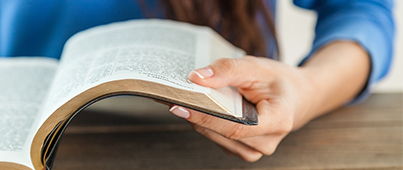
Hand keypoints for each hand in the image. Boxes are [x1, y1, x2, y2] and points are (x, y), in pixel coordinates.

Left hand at [169, 41, 369, 161]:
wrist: (297, 96)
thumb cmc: (279, 81)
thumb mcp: (257, 67)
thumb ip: (228, 71)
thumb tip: (196, 78)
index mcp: (278, 121)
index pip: (236, 127)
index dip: (206, 117)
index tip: (180, 105)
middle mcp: (267, 142)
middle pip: (223, 133)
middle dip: (197, 115)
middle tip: (174, 96)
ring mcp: (256, 149)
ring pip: (218, 138)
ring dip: (200, 120)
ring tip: (185, 100)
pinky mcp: (245, 149)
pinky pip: (220, 138)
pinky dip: (207, 124)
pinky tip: (201, 109)